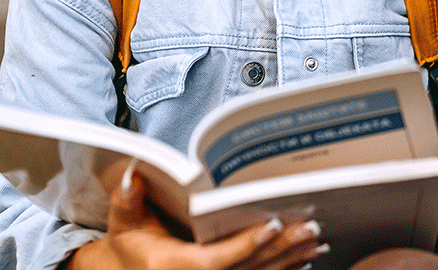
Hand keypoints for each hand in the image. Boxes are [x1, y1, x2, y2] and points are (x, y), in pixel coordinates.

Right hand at [67, 171, 327, 269]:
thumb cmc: (131, 247)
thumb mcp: (123, 223)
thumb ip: (127, 200)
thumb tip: (134, 176)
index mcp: (175, 267)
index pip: (216, 261)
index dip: (245, 245)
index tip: (270, 224)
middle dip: (280, 249)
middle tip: (309, 227)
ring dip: (289, 260)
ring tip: (314, 239)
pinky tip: (304, 259)